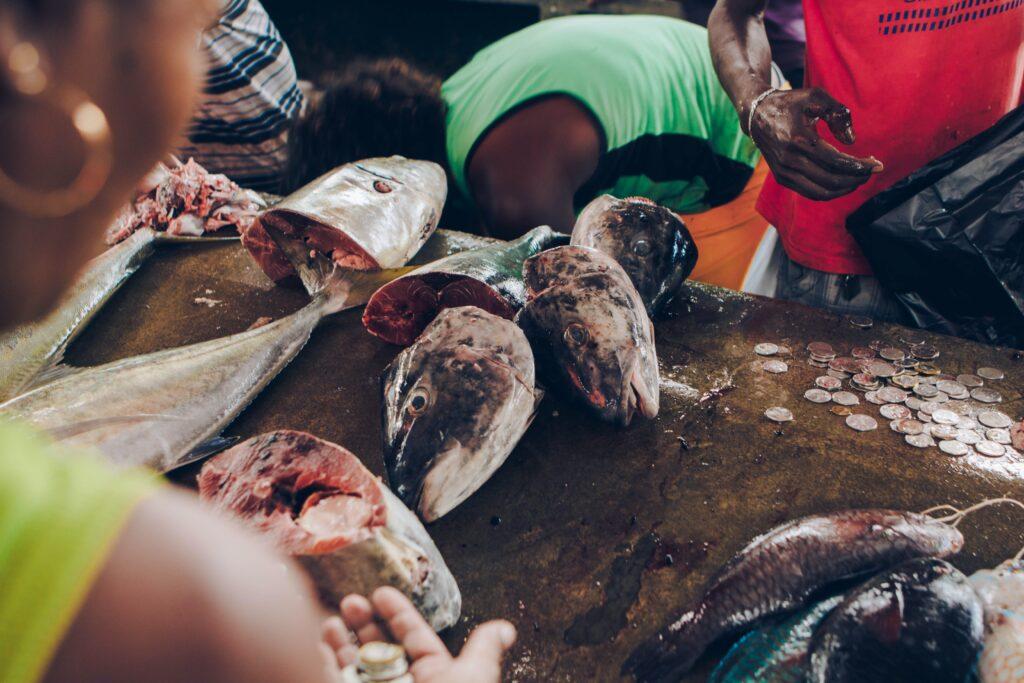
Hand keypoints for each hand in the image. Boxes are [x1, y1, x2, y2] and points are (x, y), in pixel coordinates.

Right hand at [322, 587, 515, 682]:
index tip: (381, 592)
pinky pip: (333, 679)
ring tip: (332, 618)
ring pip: (355, 666)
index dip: (398, 614)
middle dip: (365, 622)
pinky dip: (323, 662)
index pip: (415, 639)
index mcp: (435, 678)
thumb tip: (506, 628)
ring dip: (341, 641)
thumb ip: (483, 652)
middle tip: (351, 601)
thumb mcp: (473, 680)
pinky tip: (318, 644)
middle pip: (382, 648)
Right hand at [748, 87, 883, 200]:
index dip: (860, 166)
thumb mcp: (816, 96)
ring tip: (859, 178)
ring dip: (845, 188)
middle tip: (871, 171)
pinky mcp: (782, 178)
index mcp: (798, 139)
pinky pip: (811, 192)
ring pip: (822, 192)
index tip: (878, 164)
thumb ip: (838, 113)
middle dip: (857, 178)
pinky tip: (843, 182)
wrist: (757, 115)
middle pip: (832, 180)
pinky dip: (831, 192)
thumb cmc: (791, 103)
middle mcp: (790, 159)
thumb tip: (851, 141)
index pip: (836, 161)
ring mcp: (784, 172)